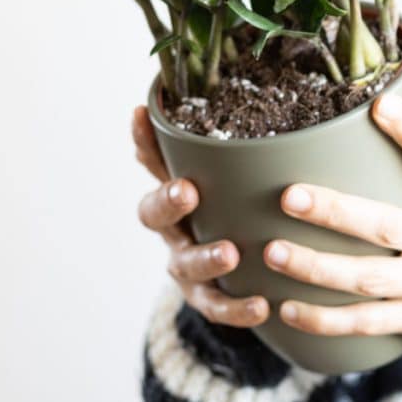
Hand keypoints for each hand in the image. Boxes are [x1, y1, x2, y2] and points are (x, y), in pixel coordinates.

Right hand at [132, 105, 268, 328]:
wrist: (247, 273)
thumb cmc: (241, 208)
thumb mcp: (237, 176)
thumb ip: (236, 147)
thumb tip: (251, 93)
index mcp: (176, 191)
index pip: (152, 160)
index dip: (142, 139)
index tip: (139, 115)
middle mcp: (172, 227)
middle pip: (153, 213)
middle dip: (167, 200)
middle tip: (188, 190)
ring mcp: (185, 264)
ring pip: (184, 263)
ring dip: (205, 257)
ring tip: (231, 253)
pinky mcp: (205, 298)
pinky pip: (215, 306)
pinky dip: (236, 307)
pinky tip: (262, 304)